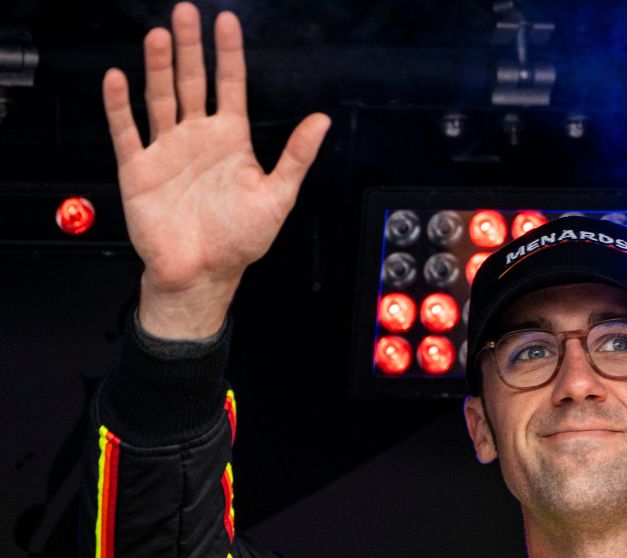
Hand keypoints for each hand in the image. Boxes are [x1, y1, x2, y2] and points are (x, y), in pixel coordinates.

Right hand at [103, 2, 329, 338]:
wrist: (203, 274)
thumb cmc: (241, 240)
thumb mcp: (279, 196)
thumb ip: (297, 156)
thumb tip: (321, 120)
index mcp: (230, 140)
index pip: (230, 86)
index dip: (228, 55)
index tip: (226, 22)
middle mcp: (197, 138)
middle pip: (190, 82)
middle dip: (189, 48)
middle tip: (186, 13)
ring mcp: (167, 151)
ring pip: (160, 98)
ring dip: (158, 67)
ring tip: (159, 36)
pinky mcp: (139, 170)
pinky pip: (126, 132)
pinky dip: (119, 106)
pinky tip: (117, 79)